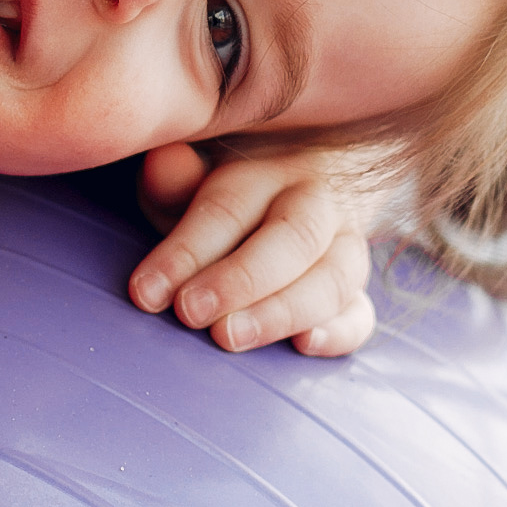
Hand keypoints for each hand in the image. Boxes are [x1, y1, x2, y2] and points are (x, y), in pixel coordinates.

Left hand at [126, 143, 375, 356]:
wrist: (304, 183)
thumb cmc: (229, 194)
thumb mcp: (194, 177)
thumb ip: (174, 179)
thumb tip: (163, 161)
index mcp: (268, 168)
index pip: (228, 208)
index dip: (185, 252)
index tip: (146, 292)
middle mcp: (316, 203)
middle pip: (292, 237)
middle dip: (239, 279)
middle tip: (190, 313)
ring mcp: (345, 247)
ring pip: (331, 278)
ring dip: (280, 312)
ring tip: (229, 337)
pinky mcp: (355, 291)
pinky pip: (360, 313)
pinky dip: (339, 332)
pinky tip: (304, 345)